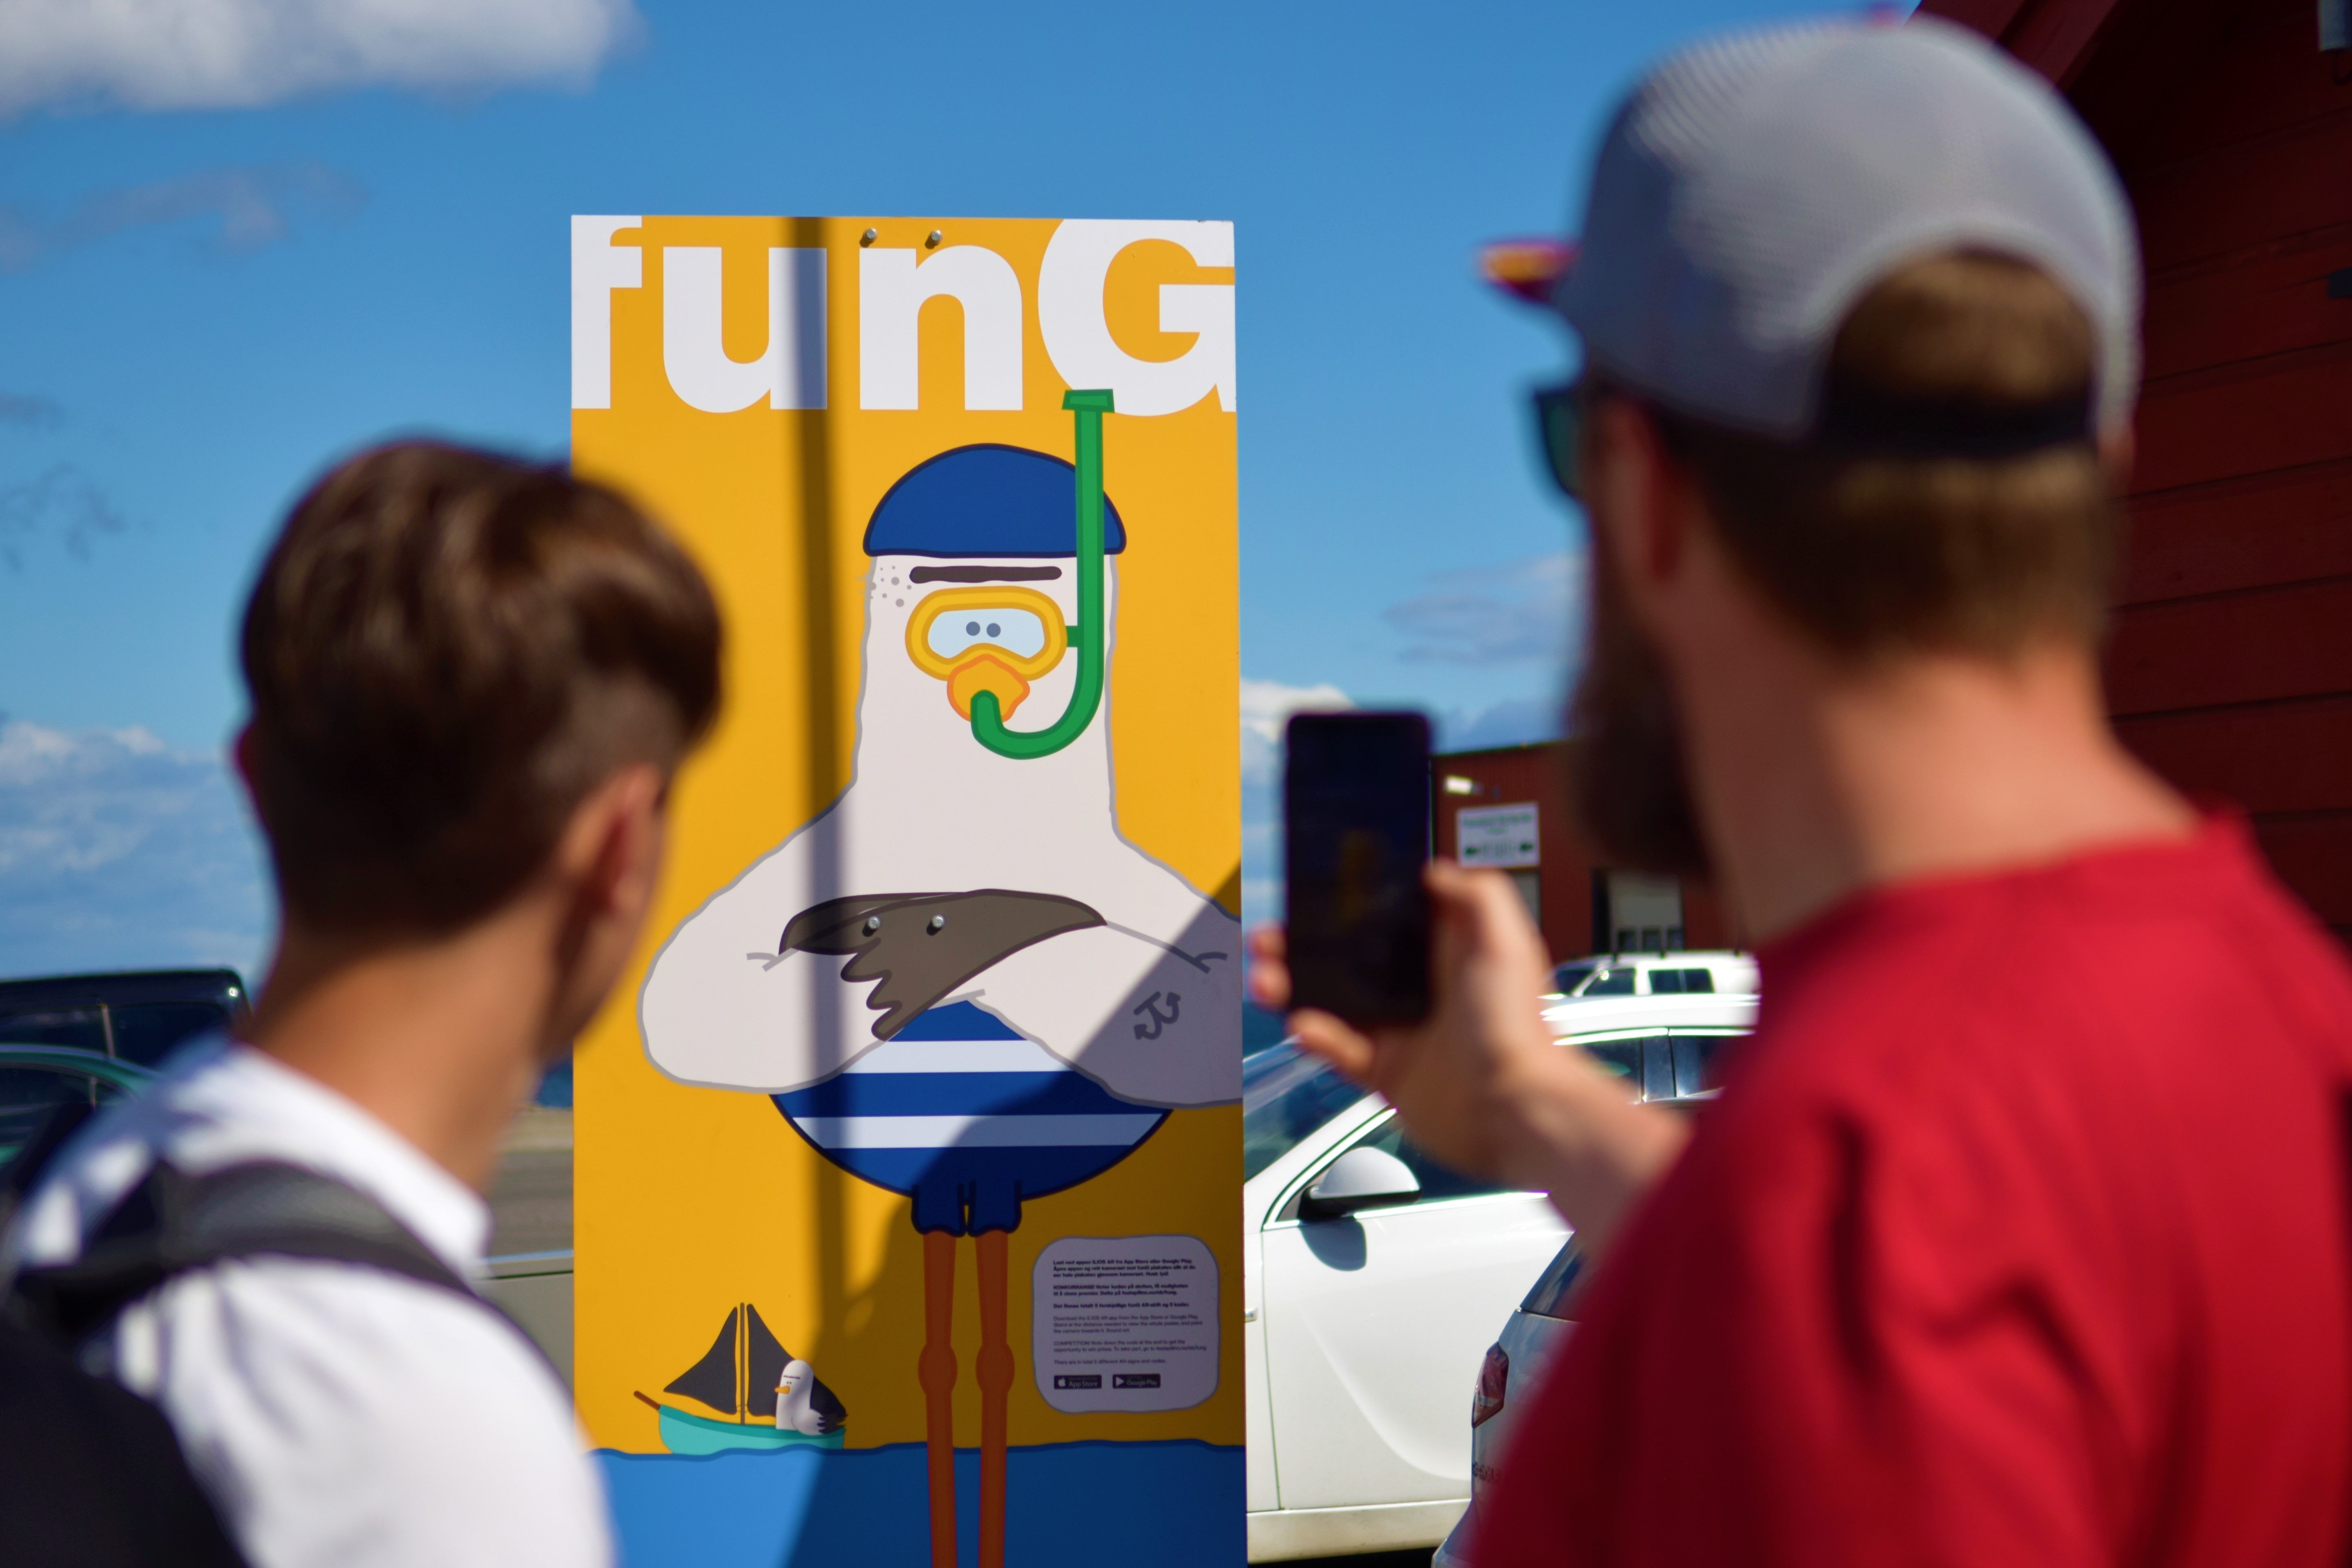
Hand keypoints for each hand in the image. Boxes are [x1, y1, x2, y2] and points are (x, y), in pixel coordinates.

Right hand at [1248, 861, 1689, 1254]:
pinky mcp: (1388, 1073)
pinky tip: (1302, 1024)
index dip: (1349, 907)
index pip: (1388, 920)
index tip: (1314, 896)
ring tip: (1266, 980)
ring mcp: (1403, 1032)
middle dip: (1305, 946)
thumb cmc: (1518, 1027)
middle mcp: (1423, 990)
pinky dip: (1317, 1036)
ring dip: (1295, 987)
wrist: (1515, 1109)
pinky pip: (1341, 1050)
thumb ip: (1475, 893)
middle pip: (1350, 958)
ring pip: (1335, 1002)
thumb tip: (1436, 870)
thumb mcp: (1504, 940)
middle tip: (1271, 939)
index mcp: (1447, 953)